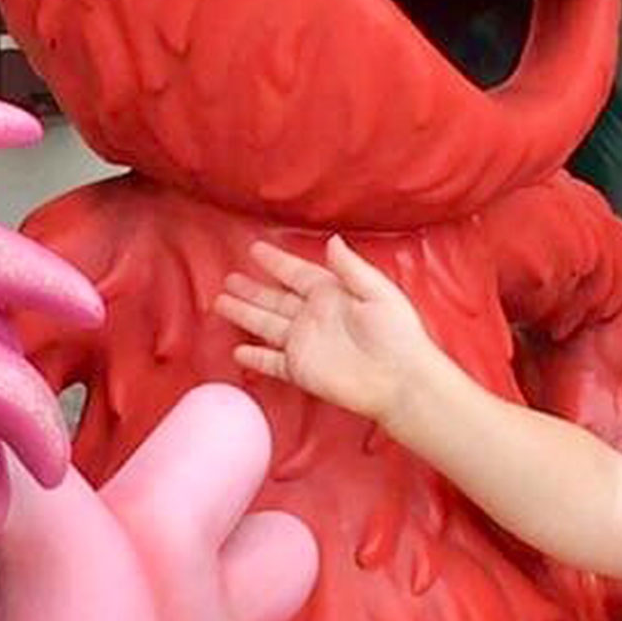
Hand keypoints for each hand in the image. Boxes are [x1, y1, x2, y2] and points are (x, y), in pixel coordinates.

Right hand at [216, 237, 449, 426]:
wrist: (400, 380)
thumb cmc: (398, 335)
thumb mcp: (378, 292)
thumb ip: (350, 268)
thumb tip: (332, 241)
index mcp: (332, 294)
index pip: (297, 273)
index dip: (276, 262)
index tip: (256, 249)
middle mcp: (314, 317)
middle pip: (274, 299)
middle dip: (251, 289)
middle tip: (229, 278)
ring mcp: (305, 344)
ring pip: (266, 326)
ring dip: (245, 315)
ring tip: (221, 303)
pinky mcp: (301, 371)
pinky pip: (272, 362)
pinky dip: (256, 358)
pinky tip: (238, 351)